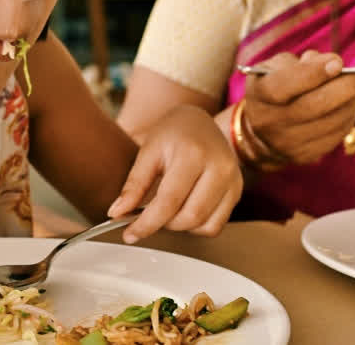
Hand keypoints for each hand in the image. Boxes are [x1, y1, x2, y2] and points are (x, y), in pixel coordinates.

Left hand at [106, 105, 242, 243]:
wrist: (198, 121)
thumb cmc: (172, 134)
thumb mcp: (148, 151)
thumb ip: (134, 185)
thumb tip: (117, 213)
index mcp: (193, 153)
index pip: (169, 201)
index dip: (147, 223)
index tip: (130, 234)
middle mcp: (219, 167)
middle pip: (189, 217)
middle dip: (164, 224)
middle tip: (149, 214)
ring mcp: (233, 179)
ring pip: (204, 225)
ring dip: (180, 226)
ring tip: (168, 208)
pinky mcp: (237, 190)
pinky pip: (216, 225)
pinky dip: (197, 226)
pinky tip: (185, 209)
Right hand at [242, 51, 354, 164]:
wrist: (262, 133)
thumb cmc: (274, 88)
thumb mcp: (277, 67)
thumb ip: (304, 62)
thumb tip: (336, 64)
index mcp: (260, 94)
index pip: (286, 85)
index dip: (314, 73)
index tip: (338, 61)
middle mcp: (270, 122)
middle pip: (315, 106)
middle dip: (347, 87)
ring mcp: (288, 143)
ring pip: (332, 122)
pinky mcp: (305, 156)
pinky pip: (337, 135)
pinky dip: (349, 116)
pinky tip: (349, 104)